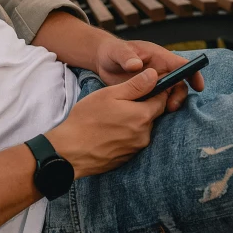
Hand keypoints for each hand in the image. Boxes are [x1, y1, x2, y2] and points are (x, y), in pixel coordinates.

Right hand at [46, 68, 166, 178]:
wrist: (71, 150)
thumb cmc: (87, 118)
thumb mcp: (109, 94)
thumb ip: (135, 85)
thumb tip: (155, 74)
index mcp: (143, 115)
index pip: (162, 99)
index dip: (155, 90)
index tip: (143, 87)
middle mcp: (145, 134)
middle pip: (152, 114)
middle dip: (142, 106)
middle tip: (119, 102)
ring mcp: (137, 148)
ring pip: (142, 128)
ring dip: (133, 121)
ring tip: (111, 117)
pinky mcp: (128, 157)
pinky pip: (133, 141)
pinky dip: (125, 134)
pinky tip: (109, 131)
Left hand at [95, 38, 205, 112]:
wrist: (103, 62)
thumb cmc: (113, 51)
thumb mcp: (117, 51)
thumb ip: (126, 57)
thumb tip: (136, 66)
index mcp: (159, 57)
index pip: (181, 64)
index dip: (193, 74)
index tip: (198, 86)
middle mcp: (161, 71)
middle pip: (179, 84)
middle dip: (180, 95)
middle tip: (171, 105)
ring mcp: (155, 84)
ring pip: (170, 95)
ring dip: (170, 103)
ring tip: (162, 111)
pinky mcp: (147, 95)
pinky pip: (158, 103)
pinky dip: (158, 109)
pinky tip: (151, 115)